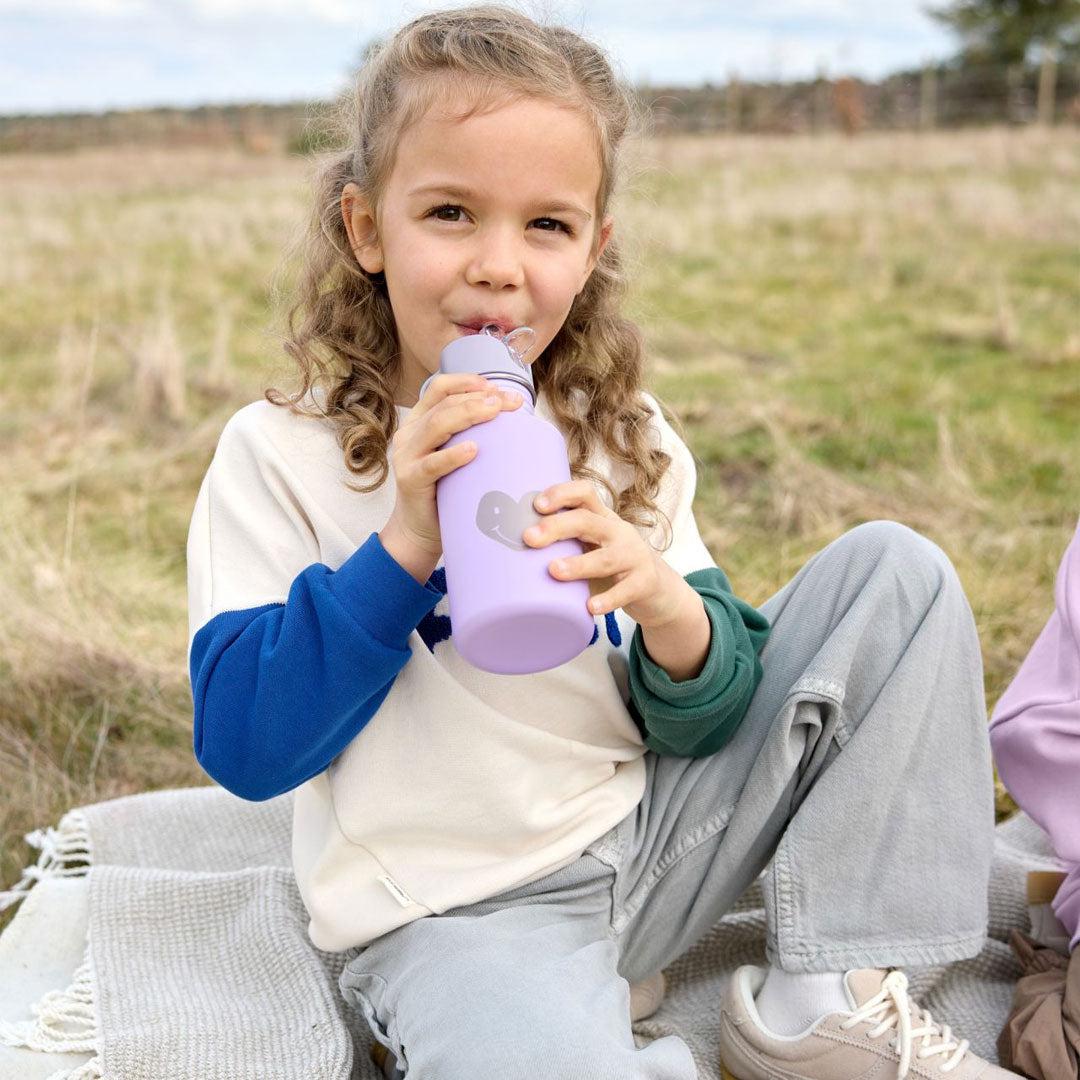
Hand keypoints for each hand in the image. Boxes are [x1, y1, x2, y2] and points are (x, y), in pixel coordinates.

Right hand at [385, 373, 522, 559]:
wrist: (419, 532)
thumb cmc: (445, 492)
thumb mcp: (456, 456)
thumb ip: (472, 435)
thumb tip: (515, 419)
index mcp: (419, 422)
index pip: (440, 389)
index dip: (468, 382)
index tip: (497, 387)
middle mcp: (409, 434)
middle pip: (444, 404)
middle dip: (479, 398)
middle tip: (509, 401)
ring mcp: (407, 456)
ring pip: (437, 425)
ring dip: (469, 414)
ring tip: (495, 412)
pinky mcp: (410, 480)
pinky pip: (433, 464)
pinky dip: (454, 455)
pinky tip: (473, 449)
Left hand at [523, 479, 690, 627]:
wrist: (658, 589)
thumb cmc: (610, 566)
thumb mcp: (591, 547)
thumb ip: (563, 544)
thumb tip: (506, 551)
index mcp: (602, 518)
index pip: (585, 494)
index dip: (561, 493)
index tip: (537, 504)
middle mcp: (618, 532)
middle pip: (588, 521)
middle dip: (557, 526)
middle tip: (529, 538)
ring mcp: (634, 556)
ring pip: (607, 557)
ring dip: (579, 563)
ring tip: (554, 571)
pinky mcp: (644, 582)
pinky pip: (627, 590)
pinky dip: (609, 599)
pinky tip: (591, 607)